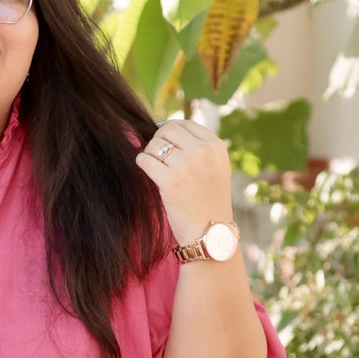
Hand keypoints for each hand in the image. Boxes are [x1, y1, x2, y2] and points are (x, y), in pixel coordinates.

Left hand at [134, 119, 233, 248]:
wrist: (211, 233)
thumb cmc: (209, 201)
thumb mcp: (215, 167)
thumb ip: (198, 147)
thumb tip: (163, 127)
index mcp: (215, 146)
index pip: (184, 124)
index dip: (170, 132)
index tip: (166, 144)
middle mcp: (203, 152)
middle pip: (167, 130)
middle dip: (158, 141)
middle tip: (159, 157)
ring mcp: (187, 165)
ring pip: (154, 145)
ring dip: (150, 154)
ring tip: (157, 168)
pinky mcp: (170, 181)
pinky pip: (144, 160)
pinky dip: (142, 163)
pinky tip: (148, 171)